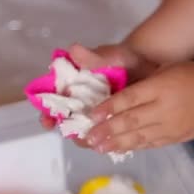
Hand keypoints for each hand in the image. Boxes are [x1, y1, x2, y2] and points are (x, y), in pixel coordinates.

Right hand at [40, 43, 157, 141]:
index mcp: (70, 87)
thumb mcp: (108, 56)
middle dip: (69, 130)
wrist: (146, 65)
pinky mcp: (111, 124)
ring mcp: (95, 115)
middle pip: (66, 123)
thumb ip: (91, 57)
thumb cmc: (121, 59)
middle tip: (79, 135)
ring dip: (87, 138)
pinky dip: (106, 141)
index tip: (48, 121)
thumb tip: (73, 50)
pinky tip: (113, 143)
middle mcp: (79, 103)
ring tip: (96, 141)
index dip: (47, 114)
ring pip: (85, 133)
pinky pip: (105, 137)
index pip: (51, 103)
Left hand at [84, 62, 193, 151]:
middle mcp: (166, 108)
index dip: (110, 107)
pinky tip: (118, 149)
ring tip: (97, 147)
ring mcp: (171, 126)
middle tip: (87, 137)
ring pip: (139, 137)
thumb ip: (143, 79)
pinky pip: (150, 144)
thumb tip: (114, 91)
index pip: (131, 98)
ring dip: (116, 143)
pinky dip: (133, 147)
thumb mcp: (168, 68)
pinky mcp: (176, 138)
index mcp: (163, 86)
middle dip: (107, 130)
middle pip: (131, 120)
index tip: (92, 114)